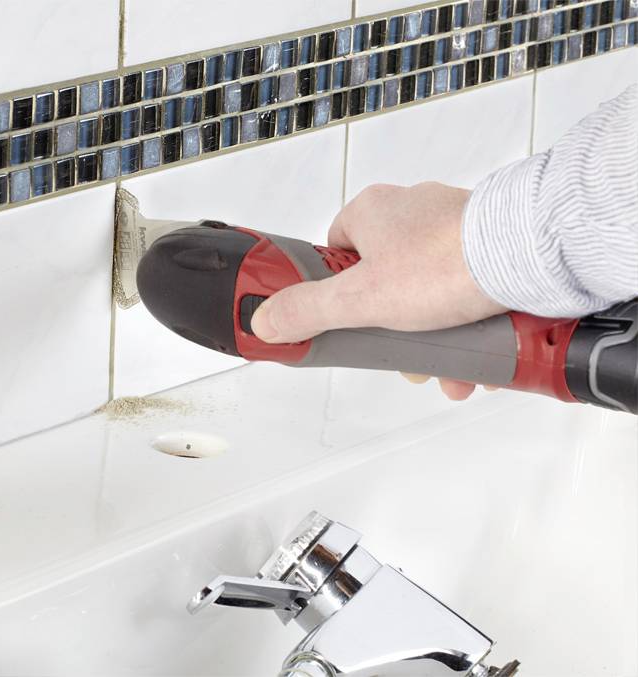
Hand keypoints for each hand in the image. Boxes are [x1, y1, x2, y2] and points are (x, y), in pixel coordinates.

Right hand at [249, 182, 507, 399]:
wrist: (532, 257)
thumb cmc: (446, 264)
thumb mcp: (360, 299)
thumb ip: (307, 311)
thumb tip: (264, 319)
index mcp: (372, 212)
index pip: (335, 253)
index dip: (335, 295)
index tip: (341, 324)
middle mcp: (412, 212)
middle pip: (384, 281)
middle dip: (394, 331)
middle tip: (403, 357)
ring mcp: (453, 227)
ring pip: (429, 291)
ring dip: (434, 337)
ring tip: (448, 369)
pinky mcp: (490, 244)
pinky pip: (467, 289)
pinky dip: (468, 325)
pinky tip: (478, 356)